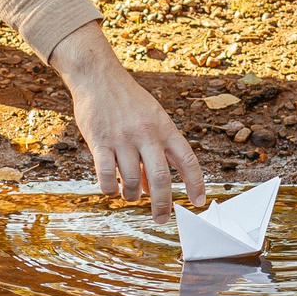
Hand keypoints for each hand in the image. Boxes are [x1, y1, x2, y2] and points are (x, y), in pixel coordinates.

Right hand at [49, 24, 206, 222]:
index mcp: (164, 127)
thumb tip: (150, 187)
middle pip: (160, 178)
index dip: (196, 183)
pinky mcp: (99, 141)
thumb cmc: (127, 100)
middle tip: (161, 219)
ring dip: (132, 195)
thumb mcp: (151, 119)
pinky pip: (106, 175)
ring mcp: (123, 138)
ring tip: (130, 195)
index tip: (199, 202)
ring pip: (131, 181)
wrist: (98, 76)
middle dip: (162, 204)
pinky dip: (110, 189)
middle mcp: (146, 133)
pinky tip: (112, 189)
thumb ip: (155, 151)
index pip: (188, 159)